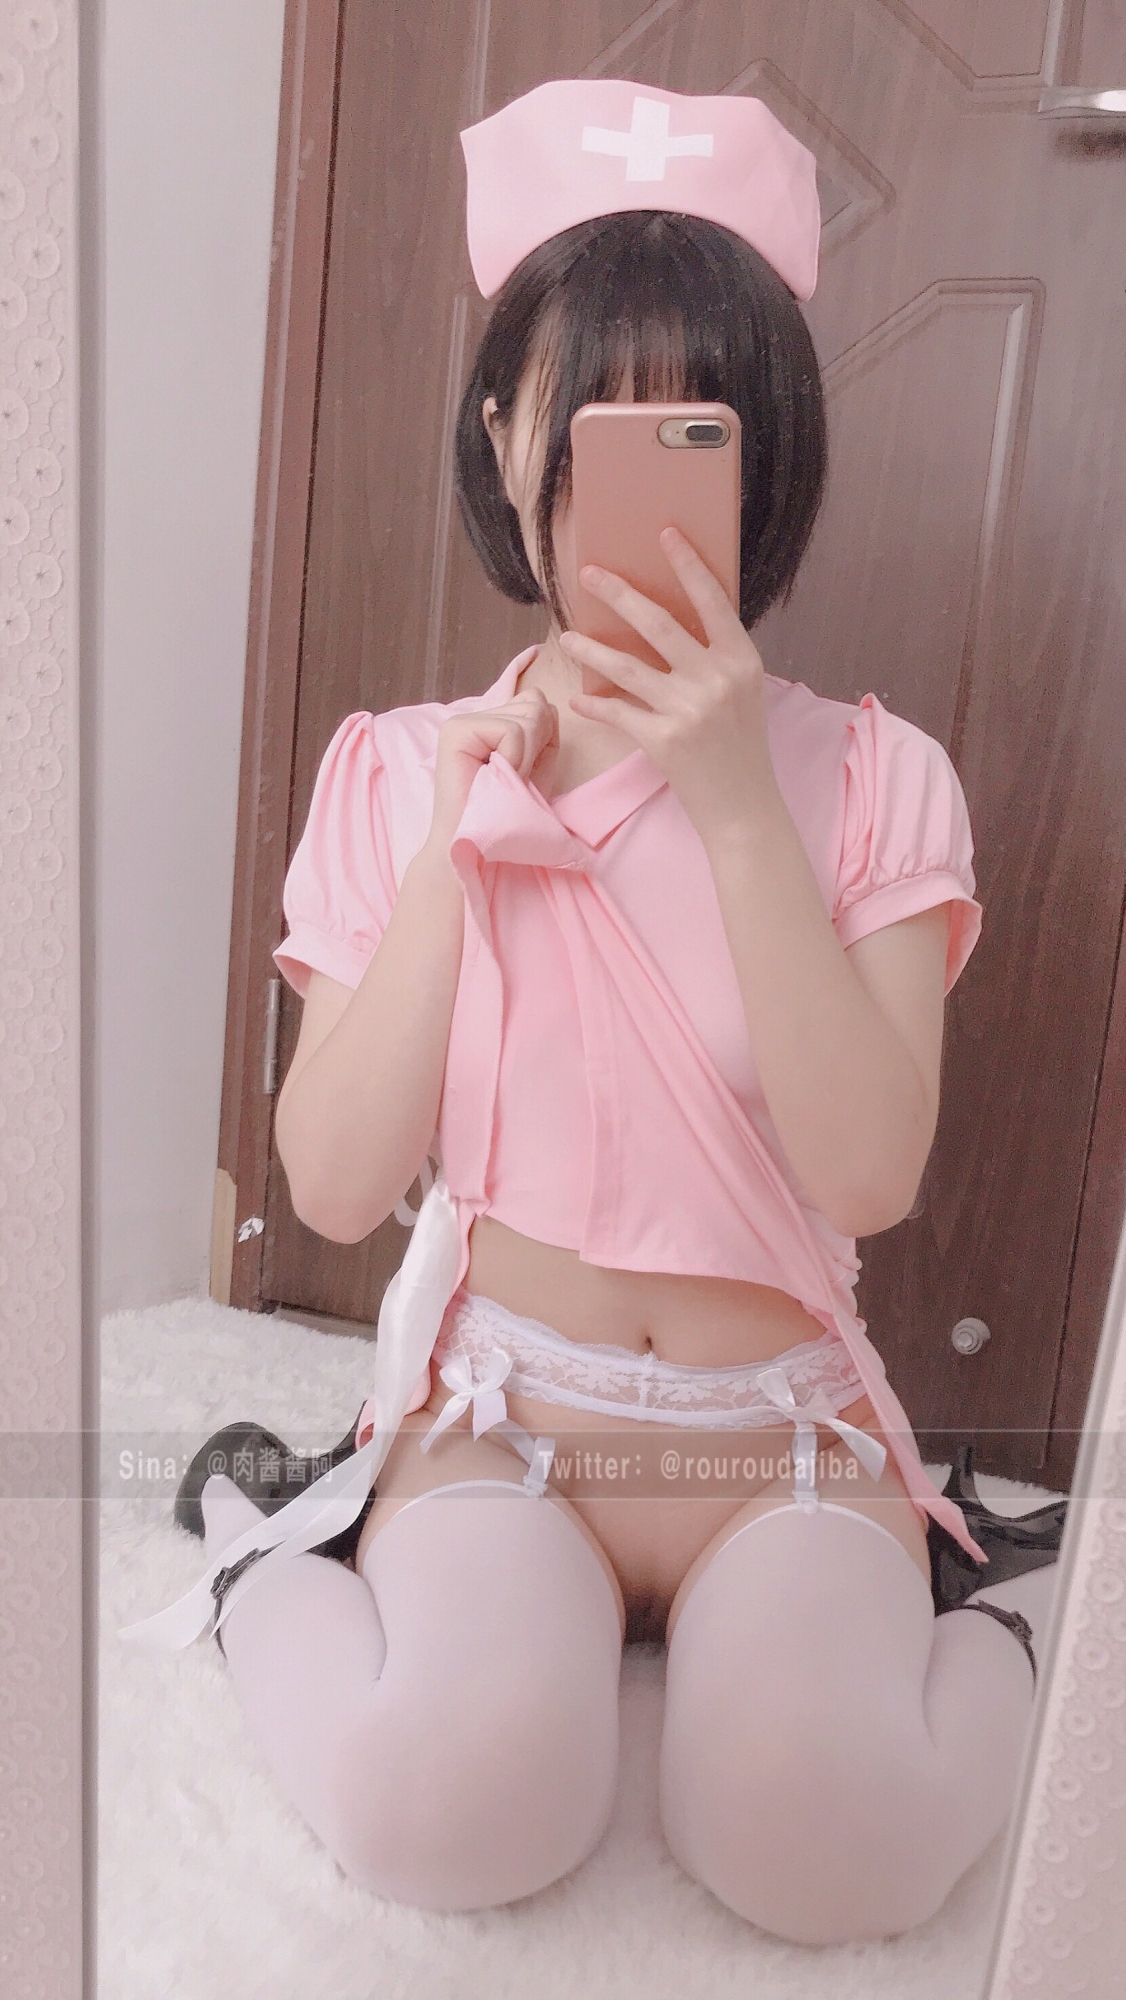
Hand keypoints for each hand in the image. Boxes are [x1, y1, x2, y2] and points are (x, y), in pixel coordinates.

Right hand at [425, 685, 558, 849]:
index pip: (536, 703)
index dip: (544, 738)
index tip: (525, 773)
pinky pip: (512, 731)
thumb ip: (545, 732)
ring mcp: (461, 722)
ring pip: (527, 715)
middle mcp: (473, 718)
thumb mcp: (537, 766)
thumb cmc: (508, 816)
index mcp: (491, 725)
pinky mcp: (455, 731)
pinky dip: (515, 760)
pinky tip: (496, 780)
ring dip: (526, 757)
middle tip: (513, 780)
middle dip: (537, 747)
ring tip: (503, 782)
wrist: (479, 848)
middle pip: (534, 704)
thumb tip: (546, 704)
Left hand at [561, 525, 780, 844]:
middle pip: (658, 623)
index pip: (712, 601)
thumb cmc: (741, 748)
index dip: (687, 565)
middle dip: (618, 594)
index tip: (665, 534)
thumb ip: (716, 659)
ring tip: (568, 637)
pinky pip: (619, 712)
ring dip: (592, 649)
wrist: (744, 808)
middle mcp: (716, 679)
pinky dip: (596, 706)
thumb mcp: (742, 693)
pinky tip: (578, 701)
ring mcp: (689, 709)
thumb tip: (672, 623)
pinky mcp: (663, 739)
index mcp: (741, 660)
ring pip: (627, 666)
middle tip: (589, 573)